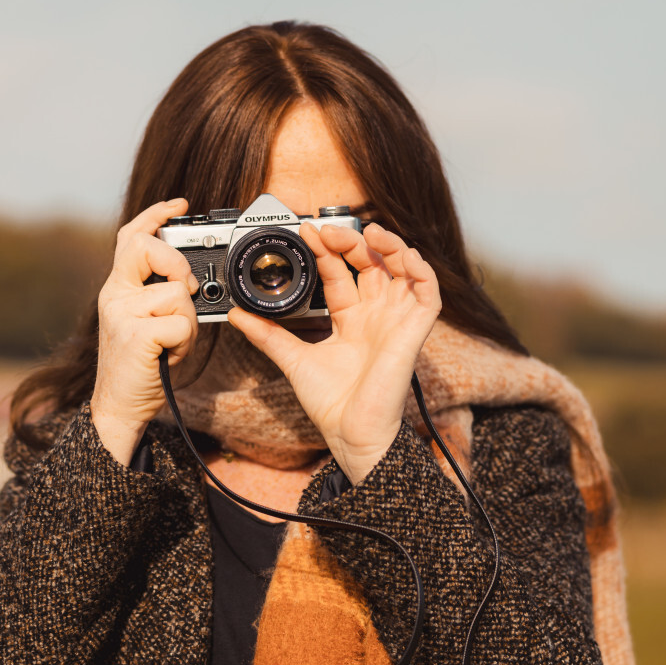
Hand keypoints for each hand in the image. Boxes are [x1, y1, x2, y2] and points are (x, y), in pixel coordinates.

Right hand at [90, 198, 199, 465]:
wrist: (119, 407)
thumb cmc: (141, 366)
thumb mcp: (147, 323)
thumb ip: (159, 296)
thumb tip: (191, 279)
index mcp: (118, 288)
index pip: (131, 237)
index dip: (155, 215)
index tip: (180, 205)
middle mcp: (114, 295)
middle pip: (147, 247)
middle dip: (176, 264)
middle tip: (186, 290)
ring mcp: (122, 314)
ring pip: (178, 294)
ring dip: (188, 323)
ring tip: (172, 344)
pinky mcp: (136, 335)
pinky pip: (181, 324)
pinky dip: (186, 343)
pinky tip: (170, 355)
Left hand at [227, 221, 440, 484]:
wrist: (349, 433)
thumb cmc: (331, 403)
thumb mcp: (293, 358)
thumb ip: (267, 334)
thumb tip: (237, 314)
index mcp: (350, 318)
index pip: (341, 272)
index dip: (326, 250)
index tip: (306, 232)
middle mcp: (375, 315)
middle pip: (371, 263)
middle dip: (353, 241)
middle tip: (327, 231)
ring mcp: (396, 321)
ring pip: (403, 269)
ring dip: (390, 246)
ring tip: (368, 232)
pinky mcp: (414, 332)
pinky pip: (428, 293)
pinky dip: (421, 269)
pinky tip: (404, 256)